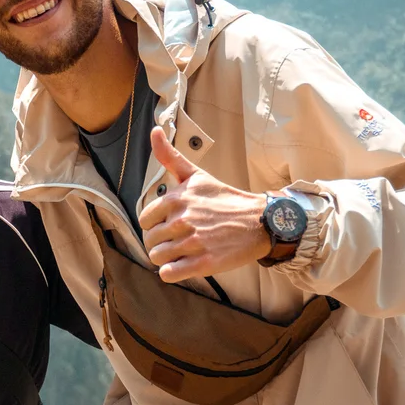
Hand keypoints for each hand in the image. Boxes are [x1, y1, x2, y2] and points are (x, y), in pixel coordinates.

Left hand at [138, 127, 271, 282]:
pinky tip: (185, 264)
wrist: (260, 221)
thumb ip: (170, 156)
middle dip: (160, 242)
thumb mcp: (196, 175)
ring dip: (167, 258)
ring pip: (157, 258)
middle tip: (179, 239)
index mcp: (177, 199)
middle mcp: (183, 219)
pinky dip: (172, 272)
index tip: (171, 224)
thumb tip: (154, 130)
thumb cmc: (224, 199)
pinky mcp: (204, 263)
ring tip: (183, 251)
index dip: (156, 224)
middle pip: (149, 241)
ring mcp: (193, 242)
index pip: (145, 220)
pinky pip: (169, 274)